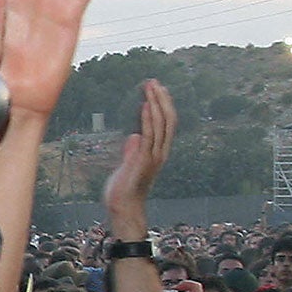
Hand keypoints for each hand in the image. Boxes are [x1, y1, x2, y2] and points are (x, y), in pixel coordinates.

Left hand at [102, 80, 176, 241]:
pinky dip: (149, 119)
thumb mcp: (127, 166)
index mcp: (157, 153)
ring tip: (151, 87)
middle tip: (154, 82)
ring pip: (162, 124)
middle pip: (168, 120)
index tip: (156, 89)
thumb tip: (133, 137)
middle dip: (162, 99)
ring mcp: (154, 157)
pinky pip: (150, 135)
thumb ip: (131, 151)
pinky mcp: (144, 160)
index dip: (163, 105)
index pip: (166, 124)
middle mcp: (160, 153)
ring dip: (156, 103)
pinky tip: (145, 105)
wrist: (122, 209)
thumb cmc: (123, 191)